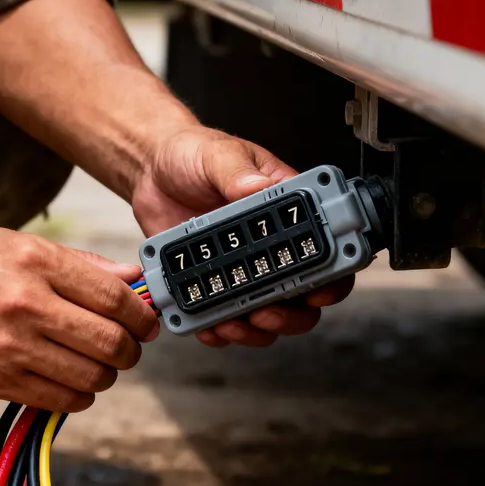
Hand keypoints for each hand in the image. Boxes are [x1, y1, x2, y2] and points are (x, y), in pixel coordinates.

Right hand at [0, 229, 159, 411]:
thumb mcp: (16, 244)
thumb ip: (78, 264)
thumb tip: (131, 279)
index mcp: (35, 263)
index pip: (113, 297)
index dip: (141, 315)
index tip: (145, 321)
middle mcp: (24, 306)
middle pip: (109, 342)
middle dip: (130, 349)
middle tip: (127, 346)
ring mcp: (9, 348)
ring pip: (90, 378)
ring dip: (105, 375)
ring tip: (96, 363)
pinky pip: (59, 400)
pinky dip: (77, 395)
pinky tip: (70, 379)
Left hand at [132, 127, 353, 346]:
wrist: (151, 171)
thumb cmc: (193, 155)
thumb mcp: (218, 155)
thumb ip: (237, 172)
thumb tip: (256, 189)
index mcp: (284, 211)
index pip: (324, 247)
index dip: (332, 275)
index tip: (318, 289)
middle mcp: (268, 245)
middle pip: (302, 296)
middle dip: (290, 314)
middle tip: (267, 311)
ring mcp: (241, 268)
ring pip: (266, 315)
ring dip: (256, 329)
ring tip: (234, 323)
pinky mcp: (210, 282)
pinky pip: (222, 317)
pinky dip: (218, 330)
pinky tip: (208, 326)